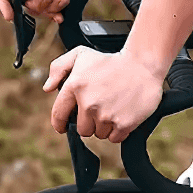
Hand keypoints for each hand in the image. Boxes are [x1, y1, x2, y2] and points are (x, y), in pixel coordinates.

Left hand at [44, 46, 167, 141]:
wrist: (143, 64)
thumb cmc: (111, 60)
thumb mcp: (81, 54)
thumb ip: (59, 68)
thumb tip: (48, 88)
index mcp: (75, 86)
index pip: (59, 115)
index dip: (60, 123)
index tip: (63, 126)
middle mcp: (89, 102)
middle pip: (82, 130)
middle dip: (89, 122)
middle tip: (100, 108)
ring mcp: (106, 115)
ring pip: (99, 134)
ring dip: (104, 126)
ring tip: (113, 108)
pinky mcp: (123, 123)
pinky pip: (114, 138)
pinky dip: (117, 130)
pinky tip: (122, 114)